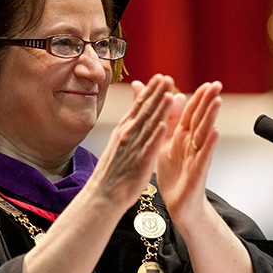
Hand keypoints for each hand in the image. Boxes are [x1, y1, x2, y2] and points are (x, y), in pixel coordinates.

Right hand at [88, 74, 176, 207]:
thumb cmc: (112, 172)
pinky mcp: (140, 162)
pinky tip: (165, 124)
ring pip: (149, 125)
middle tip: (167, 77)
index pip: (139, 106)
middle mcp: (128, 134)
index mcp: (124, 129)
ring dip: (160, 109)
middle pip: (145, 110)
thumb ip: (128, 127)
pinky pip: (150, 146)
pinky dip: (157, 135)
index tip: (159, 77)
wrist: (102, 195)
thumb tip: (133, 115)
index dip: (150, 90)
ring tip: (170, 93)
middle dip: (157, 93)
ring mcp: (133, 147)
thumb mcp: (118, 142)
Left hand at [154, 80, 222, 224]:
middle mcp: (192, 144)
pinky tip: (215, 132)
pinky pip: (204, 155)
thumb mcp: (165, 142)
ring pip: (204, 133)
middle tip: (217, 84)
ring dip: (211, 117)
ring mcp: (196, 156)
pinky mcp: (197, 171)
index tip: (208, 83)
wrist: (178, 204)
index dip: (199, 97)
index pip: (191, 112)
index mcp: (183, 136)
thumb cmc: (173, 173)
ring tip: (217, 101)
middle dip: (208, 101)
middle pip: (200, 119)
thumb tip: (167, 94)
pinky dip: (209, 143)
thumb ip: (165, 118)